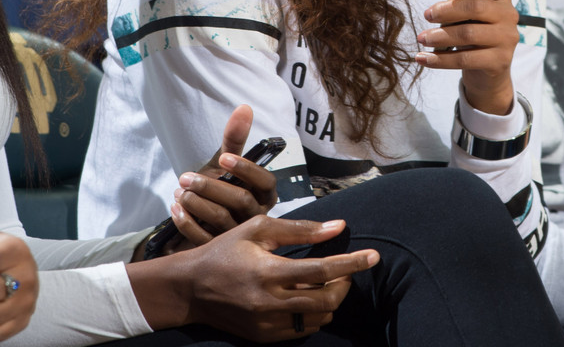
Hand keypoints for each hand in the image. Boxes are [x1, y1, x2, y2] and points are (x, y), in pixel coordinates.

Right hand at [130, 215, 378, 341]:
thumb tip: (338, 227)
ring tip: (327, 282)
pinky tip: (309, 298)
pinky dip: (313, 315)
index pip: (322, 271)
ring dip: (331, 300)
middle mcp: (270, 302)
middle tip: (347, 269)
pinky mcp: (264, 337)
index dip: (352, 264)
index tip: (374, 256)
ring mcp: (267, 324)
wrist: (189, 288)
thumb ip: (300, 229)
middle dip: (344, 284)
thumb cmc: (225, 250)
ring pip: (318, 319)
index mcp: (268, 271)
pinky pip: (301, 330)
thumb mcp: (258, 229)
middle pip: (327, 301)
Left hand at [169, 105, 277, 248]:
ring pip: (221, 219)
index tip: (224, 158)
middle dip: (210, 187)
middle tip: (185, 177)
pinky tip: (175, 208)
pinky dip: (186, 222)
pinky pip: (203, 238)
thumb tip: (244, 107)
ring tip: (179, 191)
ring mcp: (239, 235)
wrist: (201, 216)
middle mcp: (256, 215)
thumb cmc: (219, 185)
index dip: (246, 169)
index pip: (265, 181)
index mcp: (265, 194)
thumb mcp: (225, 162)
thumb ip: (235, 138)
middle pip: (240, 201)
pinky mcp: (219, 248)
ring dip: (196, 203)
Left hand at [415, 0, 518, 113]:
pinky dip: (440, 59)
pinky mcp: (500, 61)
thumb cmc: (473, 30)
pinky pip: (464, 59)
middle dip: (446, 10)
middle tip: (427, 15)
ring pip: (468, 34)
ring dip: (439, 36)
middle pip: (475, 7)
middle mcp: (508, 14)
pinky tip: (423, 58)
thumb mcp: (468, 11)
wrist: (486, 69)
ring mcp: (507, 39)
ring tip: (422, 38)